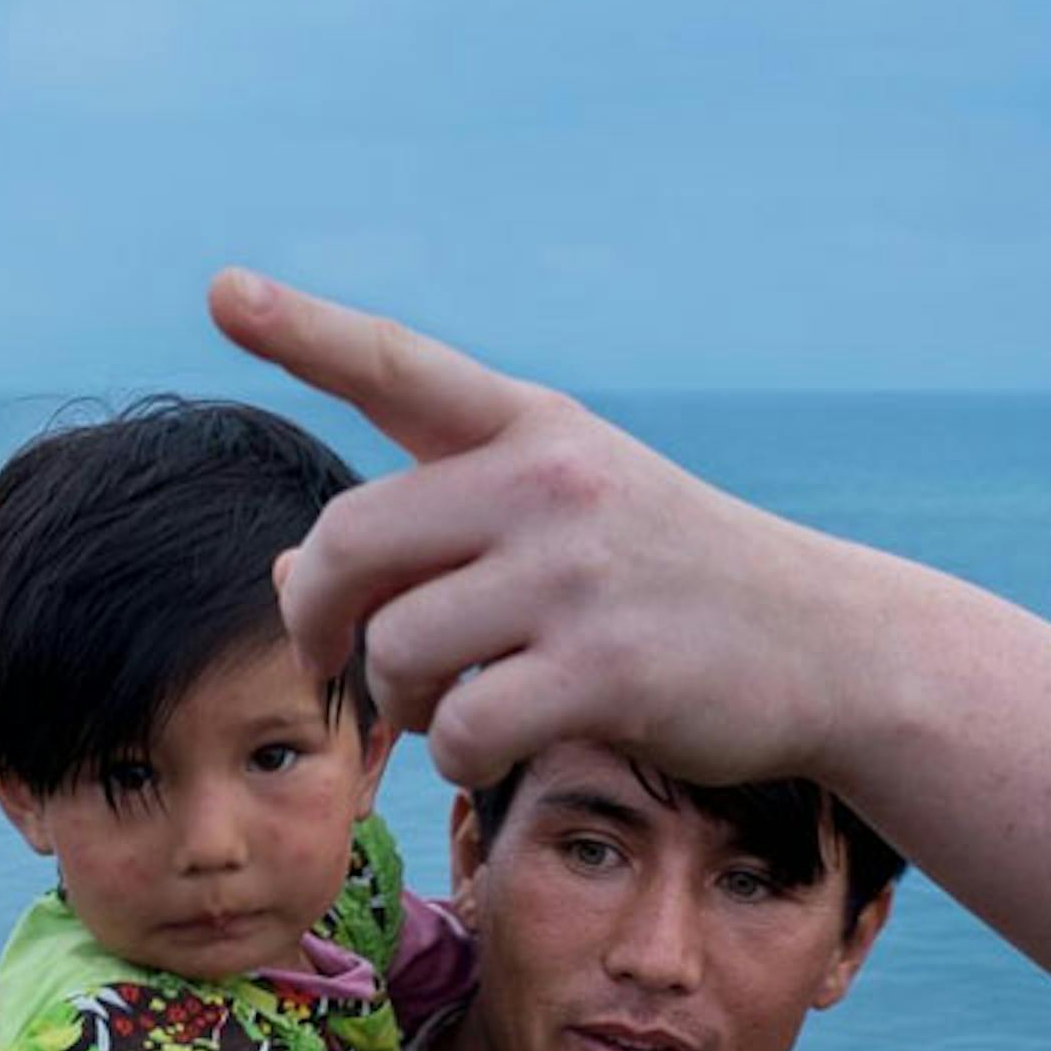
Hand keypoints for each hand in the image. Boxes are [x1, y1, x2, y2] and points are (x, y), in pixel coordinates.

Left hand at [216, 269, 853, 789]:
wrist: (825, 644)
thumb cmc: (665, 584)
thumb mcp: (560, 521)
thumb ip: (433, 532)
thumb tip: (284, 570)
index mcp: (534, 427)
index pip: (397, 366)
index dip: (304, 330)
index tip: (225, 292)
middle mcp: (550, 480)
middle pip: (349, 542)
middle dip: (316, 618)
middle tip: (329, 660)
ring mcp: (578, 572)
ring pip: (397, 649)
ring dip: (402, 702)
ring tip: (446, 708)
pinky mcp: (606, 670)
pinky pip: (463, 730)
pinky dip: (457, 757)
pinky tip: (491, 748)